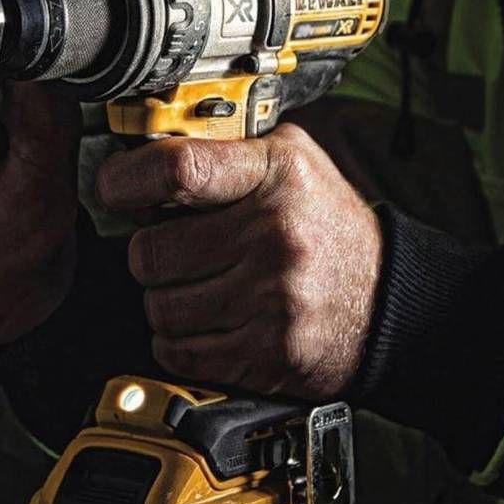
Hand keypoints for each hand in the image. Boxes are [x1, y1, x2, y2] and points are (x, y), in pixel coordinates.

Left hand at [96, 122, 380, 399]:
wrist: (387, 299)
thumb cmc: (326, 226)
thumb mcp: (290, 161)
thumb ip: (225, 149)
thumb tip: (145, 156)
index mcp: (278, 178)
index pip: (178, 169)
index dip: (127, 179)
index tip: (115, 187)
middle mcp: (276, 239)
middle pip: (151, 252)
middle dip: (150, 253)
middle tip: (175, 250)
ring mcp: (271, 303)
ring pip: (159, 308)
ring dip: (166, 299)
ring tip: (199, 287)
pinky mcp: (266, 355)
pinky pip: (178, 351)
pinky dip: (179, 339)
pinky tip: (208, 320)